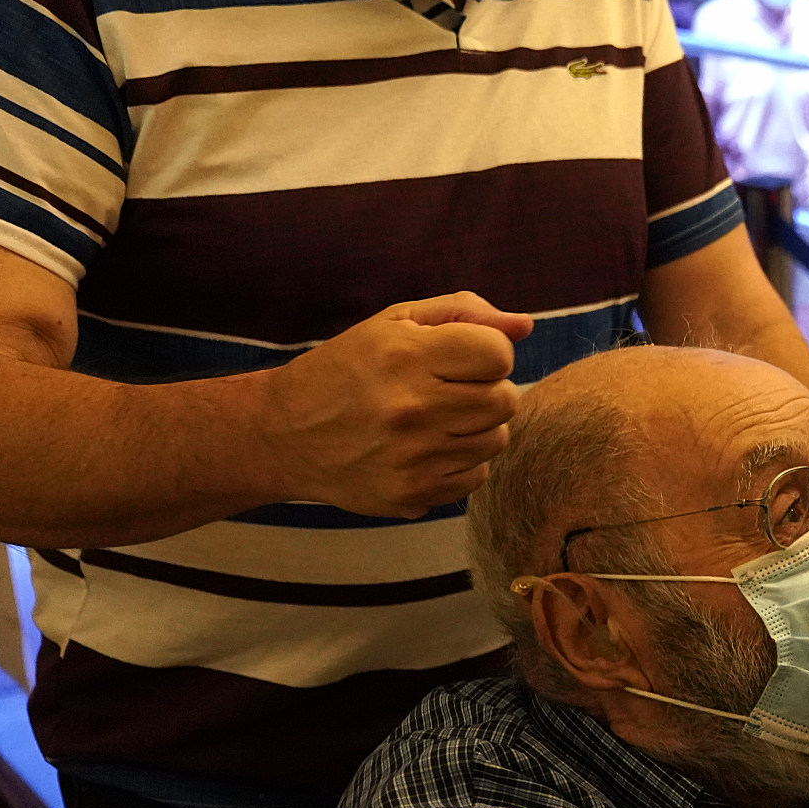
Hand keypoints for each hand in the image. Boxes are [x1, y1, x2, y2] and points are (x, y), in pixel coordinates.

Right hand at [262, 292, 533, 517]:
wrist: (283, 434)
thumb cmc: (348, 368)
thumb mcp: (394, 323)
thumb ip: (464, 313)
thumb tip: (524, 326)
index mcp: (406, 356)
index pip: (498, 354)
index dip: (488, 353)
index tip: (462, 358)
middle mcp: (410, 408)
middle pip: (505, 400)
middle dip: (487, 390)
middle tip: (451, 390)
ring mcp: (411, 457)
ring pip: (496, 440)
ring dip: (476, 427)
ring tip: (436, 419)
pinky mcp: (410, 494)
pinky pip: (476, 476)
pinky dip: (460, 462)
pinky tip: (427, 448)